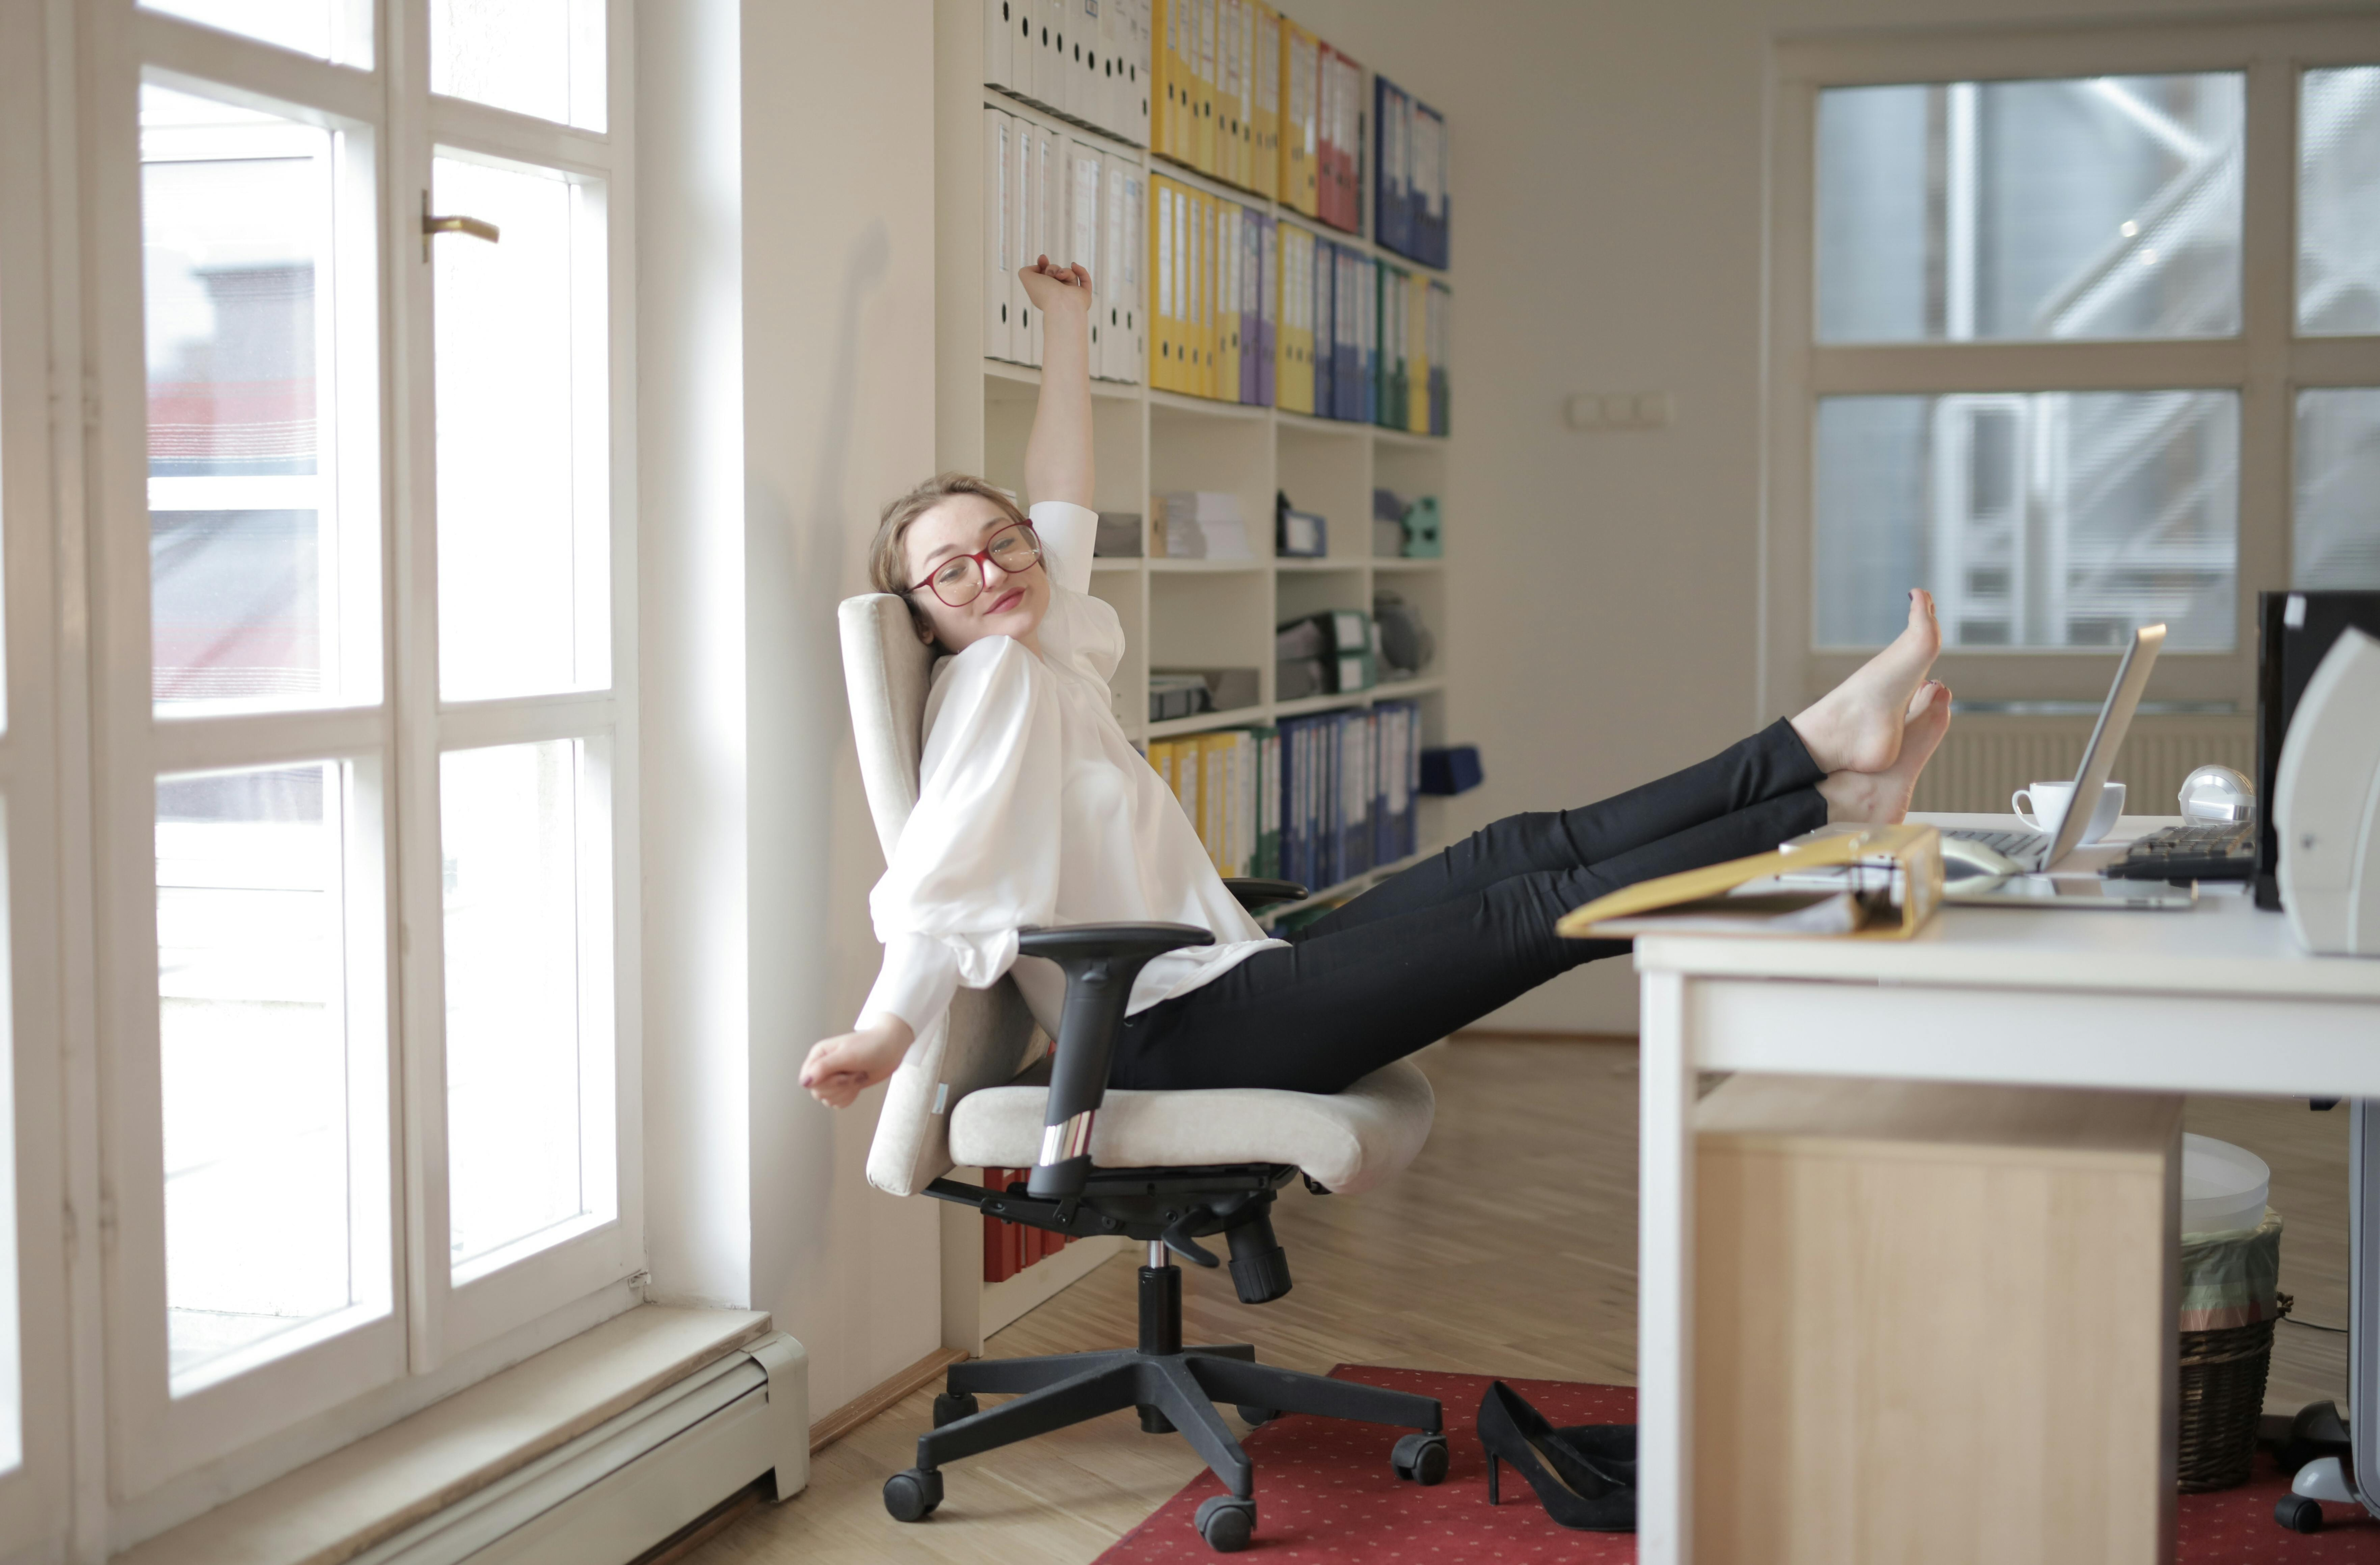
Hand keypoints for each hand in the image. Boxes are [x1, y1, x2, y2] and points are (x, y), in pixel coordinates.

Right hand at [800, 1016, 915, 1108]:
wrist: (891, 1049)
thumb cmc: (870, 1046)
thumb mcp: (846, 1055)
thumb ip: (823, 1067)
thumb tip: (805, 1083)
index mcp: (818, 1055)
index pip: (808, 1080)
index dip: (826, 1082)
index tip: (842, 1072)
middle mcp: (822, 1067)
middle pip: (818, 1092)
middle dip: (840, 1086)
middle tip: (853, 1072)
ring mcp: (832, 1078)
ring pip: (828, 1100)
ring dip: (847, 1091)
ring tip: (857, 1075)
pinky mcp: (842, 1087)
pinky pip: (838, 1103)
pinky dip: (850, 1097)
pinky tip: (858, 1083)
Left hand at [1020, 257, 1091, 315]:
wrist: (1061, 303)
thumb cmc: (1044, 292)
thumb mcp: (1026, 278)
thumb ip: (1026, 270)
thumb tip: (1039, 267)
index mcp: (1044, 293)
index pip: (1044, 276)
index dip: (1042, 264)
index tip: (1042, 258)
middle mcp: (1057, 294)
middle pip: (1056, 272)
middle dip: (1052, 268)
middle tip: (1050, 274)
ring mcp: (1071, 295)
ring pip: (1068, 273)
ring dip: (1063, 271)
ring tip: (1059, 277)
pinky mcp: (1083, 295)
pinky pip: (1084, 278)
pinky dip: (1080, 270)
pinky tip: (1074, 265)